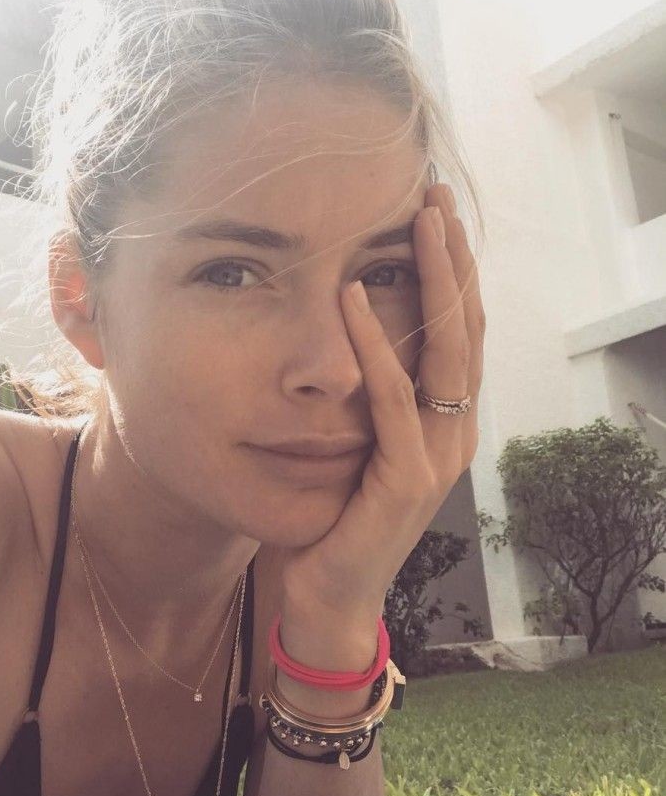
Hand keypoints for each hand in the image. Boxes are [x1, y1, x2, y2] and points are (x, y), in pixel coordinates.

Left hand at [276, 183, 484, 633]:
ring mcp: (438, 458)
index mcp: (445, 422)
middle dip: (455, 260)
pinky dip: (374, 347)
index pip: (461, 333)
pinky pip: (393, 401)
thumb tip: (348, 334)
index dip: (455, 272)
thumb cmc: (337, 520)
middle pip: (467, 329)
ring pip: (448, 353)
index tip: (437, 213)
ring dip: (435, 283)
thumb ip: (369, 400)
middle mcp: (454, 433)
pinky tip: (350, 299)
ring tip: (421, 222)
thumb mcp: (358, 447)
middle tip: (438, 196)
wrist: (329, 599)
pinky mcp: (407, 481)